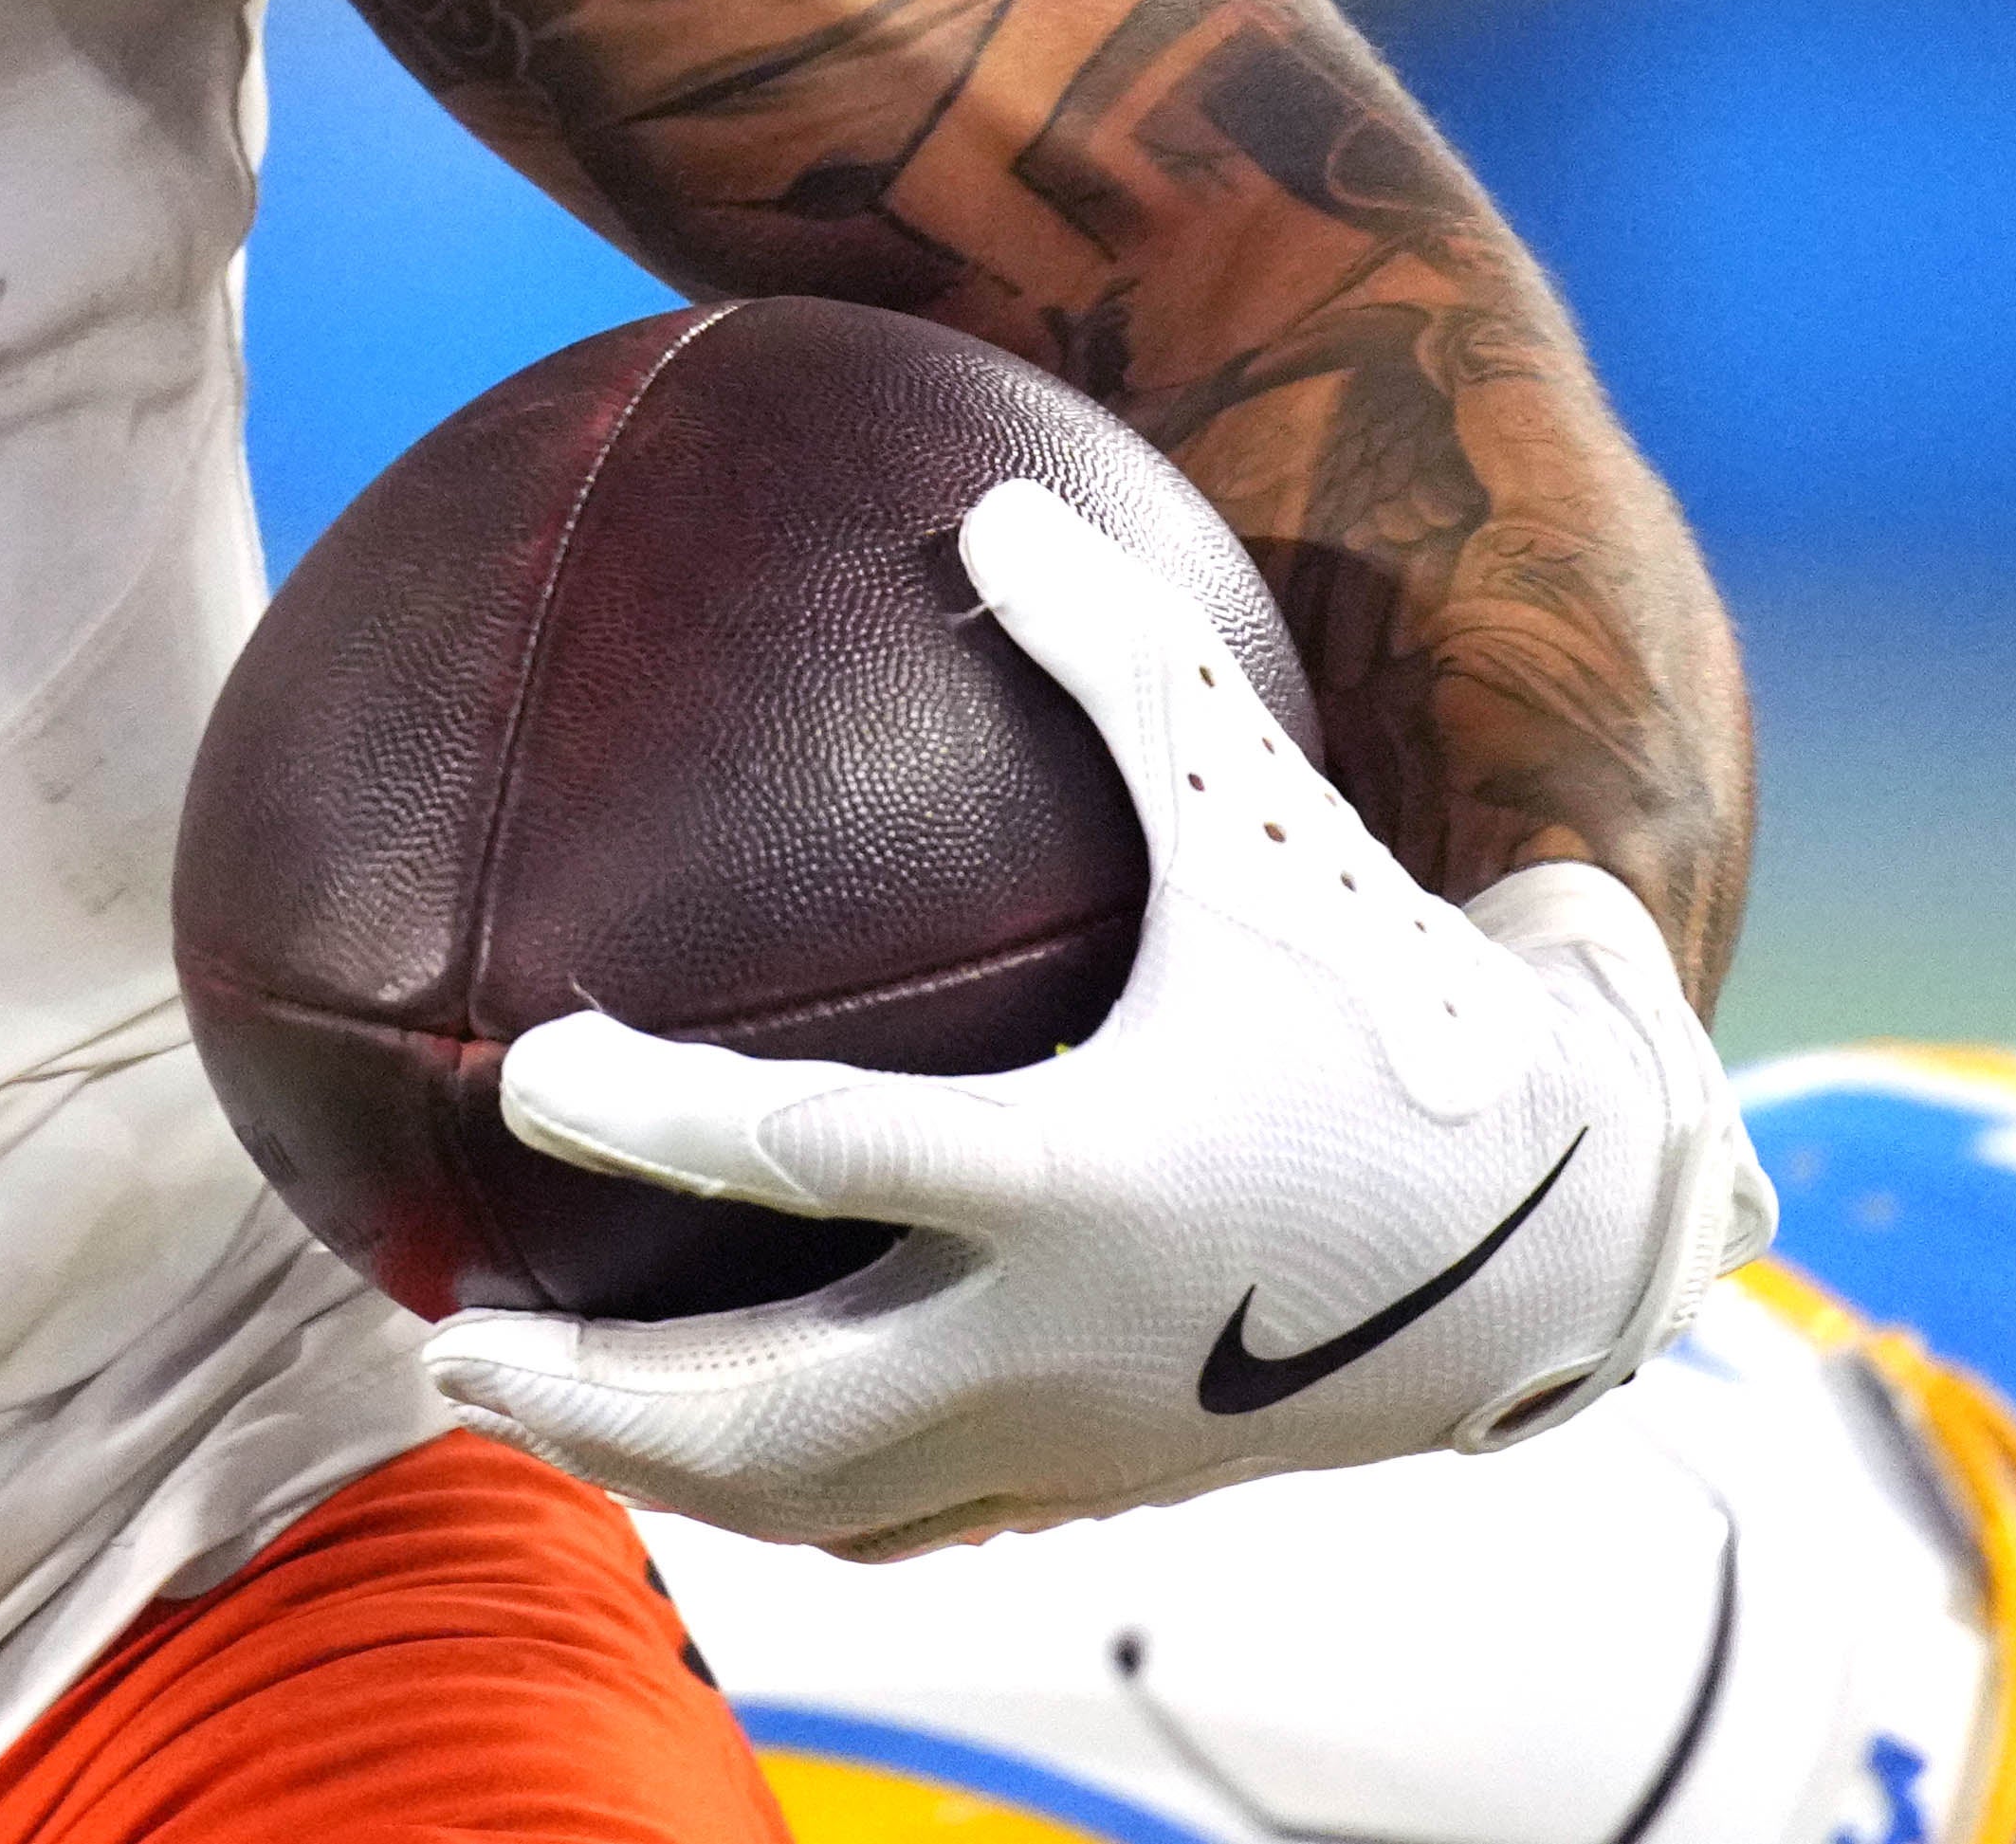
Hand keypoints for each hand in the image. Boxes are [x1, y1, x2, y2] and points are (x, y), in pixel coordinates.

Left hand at [417, 476, 1761, 1557]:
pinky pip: (901, 1515)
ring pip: (818, 1501)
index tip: (518, 1078)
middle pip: (770, 1414)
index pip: (812, 1158)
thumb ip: (1123, 662)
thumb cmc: (1407, 1001)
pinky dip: (776, 1492)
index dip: (651, 1118)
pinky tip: (682, 1440)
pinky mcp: (1103, 1482)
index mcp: (1080, 1174)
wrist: (1579, 1231)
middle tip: (435, 1333)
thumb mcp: (1267, 820)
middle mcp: (1060, 1340)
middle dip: (589, 1393)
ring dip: (652, 1470)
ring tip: (510, 1408)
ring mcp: (1077, 1440)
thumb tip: (986, 499)